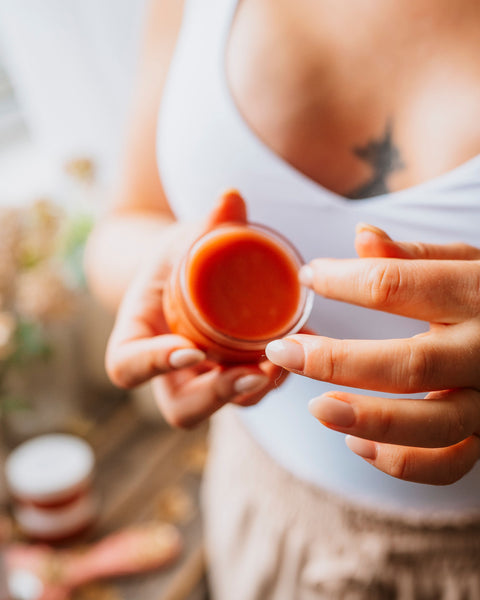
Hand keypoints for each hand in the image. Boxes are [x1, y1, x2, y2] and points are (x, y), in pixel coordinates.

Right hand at [106, 190, 284, 427]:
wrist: (193, 272)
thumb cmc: (180, 255)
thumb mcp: (187, 237)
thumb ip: (208, 223)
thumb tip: (232, 196)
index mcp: (138, 335)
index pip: (128, 367)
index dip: (154, 366)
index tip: (191, 350)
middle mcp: (169, 368)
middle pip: (181, 407)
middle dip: (218, 395)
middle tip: (255, 372)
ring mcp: (203, 377)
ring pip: (224, 406)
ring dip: (257, 389)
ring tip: (287, 358)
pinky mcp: (233, 374)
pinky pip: (253, 390)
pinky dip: (278, 374)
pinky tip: (305, 346)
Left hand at [266, 224, 479, 484]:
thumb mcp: (469, 261)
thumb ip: (417, 253)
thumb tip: (362, 236)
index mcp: (477, 294)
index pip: (397, 286)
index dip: (342, 281)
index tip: (307, 276)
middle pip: (409, 364)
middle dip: (337, 361)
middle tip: (284, 351)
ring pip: (433, 424)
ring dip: (368, 422)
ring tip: (317, 409)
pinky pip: (450, 463)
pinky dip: (402, 463)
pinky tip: (358, 445)